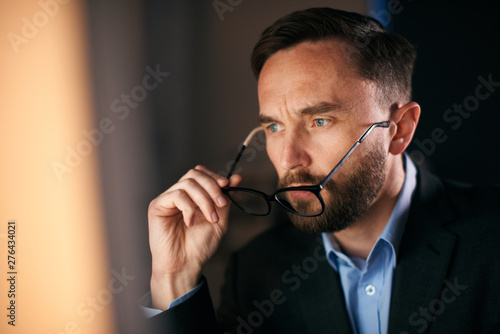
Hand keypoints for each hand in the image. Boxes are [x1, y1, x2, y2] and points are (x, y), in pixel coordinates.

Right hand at [148, 165, 240, 309]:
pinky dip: (188, 208)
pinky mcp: (157, 206)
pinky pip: (176, 195)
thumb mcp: (219, 220)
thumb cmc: (199, 247)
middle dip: (212, 187)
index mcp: (192, 196)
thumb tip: (236, 178)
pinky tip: (190, 223)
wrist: (185, 266)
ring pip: (187, 183)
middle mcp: (179, 194)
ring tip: (210, 218)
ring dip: (204, 200)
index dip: (214, 176)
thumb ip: (225, 200)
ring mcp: (167, 199)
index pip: (200, 173)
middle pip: (194, 174)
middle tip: (220, 204)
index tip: (227, 185)